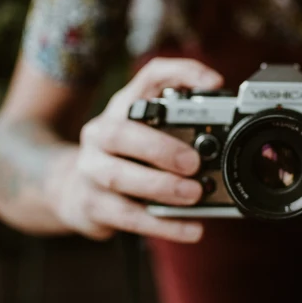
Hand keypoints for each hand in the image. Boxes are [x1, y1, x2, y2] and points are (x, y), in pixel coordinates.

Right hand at [51, 58, 222, 242]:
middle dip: (160, 147)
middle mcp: (101, 132)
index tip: (215, 84)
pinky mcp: (91, 204)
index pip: (150, 76)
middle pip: (121, 132)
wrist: (71, 189)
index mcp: (124, 107)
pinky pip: (127, 216)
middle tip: (194, 162)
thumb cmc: (125, 158)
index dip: (182, 73)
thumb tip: (231, 139)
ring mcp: (90, 169)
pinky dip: (162, 225)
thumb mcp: (147, 134)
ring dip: (160, 186)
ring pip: (118, 176)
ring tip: (194, 194)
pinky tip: (191, 229)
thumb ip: (182, 130)